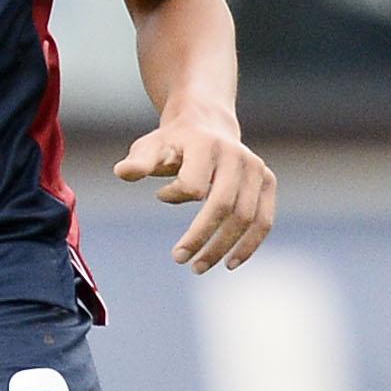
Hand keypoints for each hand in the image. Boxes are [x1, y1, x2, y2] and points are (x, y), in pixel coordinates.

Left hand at [114, 116, 274, 271]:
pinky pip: (263, 220)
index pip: (194, 183)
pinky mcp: (267, 181)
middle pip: (223, 205)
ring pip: (245, 217)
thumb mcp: (150, 147)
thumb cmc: (172, 143)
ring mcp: (255, 168)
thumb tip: (122, 173)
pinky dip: (249, 245)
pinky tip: (230, 263)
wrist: (207, 124)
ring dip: (222, 248)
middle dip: (201, 237)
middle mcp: (236, 155)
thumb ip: (139, 163)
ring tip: (198, 267)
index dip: (175, 195)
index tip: (161, 194)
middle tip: (179, 259)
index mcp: (206, 144)